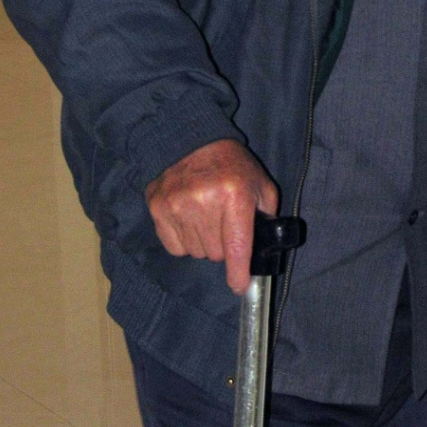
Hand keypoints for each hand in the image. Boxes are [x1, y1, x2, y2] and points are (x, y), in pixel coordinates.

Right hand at [145, 138, 278, 293]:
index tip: (239, 285)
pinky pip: (175, 247)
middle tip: (223, 223)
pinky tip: (188, 218)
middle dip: (223, 246)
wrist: (192, 141)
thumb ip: (267, 216)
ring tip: (206, 216)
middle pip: (215, 254)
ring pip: (196, 252)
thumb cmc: (232, 166)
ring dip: (203, 242)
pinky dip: (184, 240)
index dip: (239, 272)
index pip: (237, 247)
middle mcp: (204, 201)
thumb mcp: (260, 185)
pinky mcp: (158, 209)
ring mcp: (178, 206)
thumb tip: (264, 250)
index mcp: (235, 195)